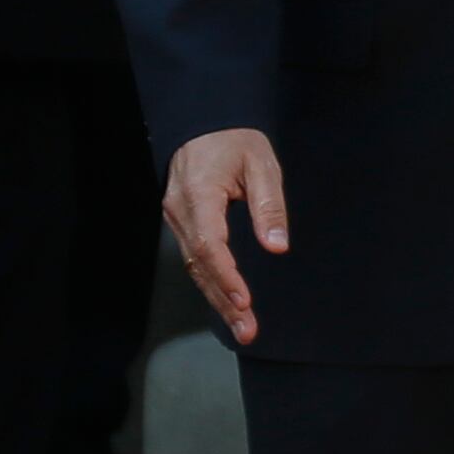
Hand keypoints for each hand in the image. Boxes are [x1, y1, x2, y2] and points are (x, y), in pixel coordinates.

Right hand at [163, 129, 290, 343]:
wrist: (204, 123)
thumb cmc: (236, 140)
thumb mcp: (262, 164)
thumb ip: (269, 205)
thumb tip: (277, 246)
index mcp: (198, 195)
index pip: (208, 245)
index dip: (226, 276)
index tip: (244, 300)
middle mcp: (180, 211)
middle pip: (199, 264)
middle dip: (223, 300)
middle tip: (247, 330)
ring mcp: (176, 218)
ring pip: (194, 266)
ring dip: (217, 298)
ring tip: (243, 327)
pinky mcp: (182, 222)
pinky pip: (194, 258)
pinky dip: (211, 283)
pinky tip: (228, 304)